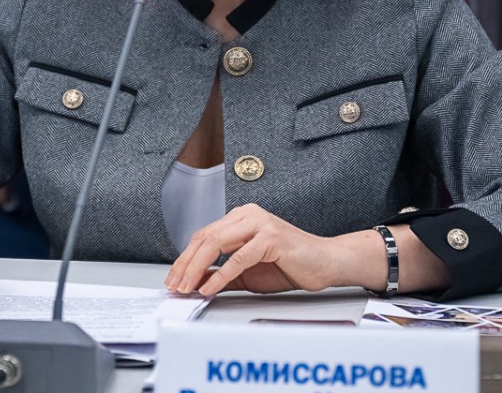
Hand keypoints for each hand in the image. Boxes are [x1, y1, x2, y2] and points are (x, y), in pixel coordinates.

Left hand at [164, 203, 363, 296]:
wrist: (326, 263)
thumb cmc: (291, 265)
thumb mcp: (248, 272)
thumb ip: (223, 275)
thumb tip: (196, 283)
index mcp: (241, 218)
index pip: (204, 235)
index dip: (185, 258)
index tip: (174, 278)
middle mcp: (248, 215)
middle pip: (206, 237)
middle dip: (185, 264)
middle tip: (174, 284)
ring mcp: (260, 223)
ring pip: (217, 243)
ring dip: (197, 268)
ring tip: (187, 287)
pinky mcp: (271, 237)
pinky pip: (239, 257)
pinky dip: (221, 274)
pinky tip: (209, 287)